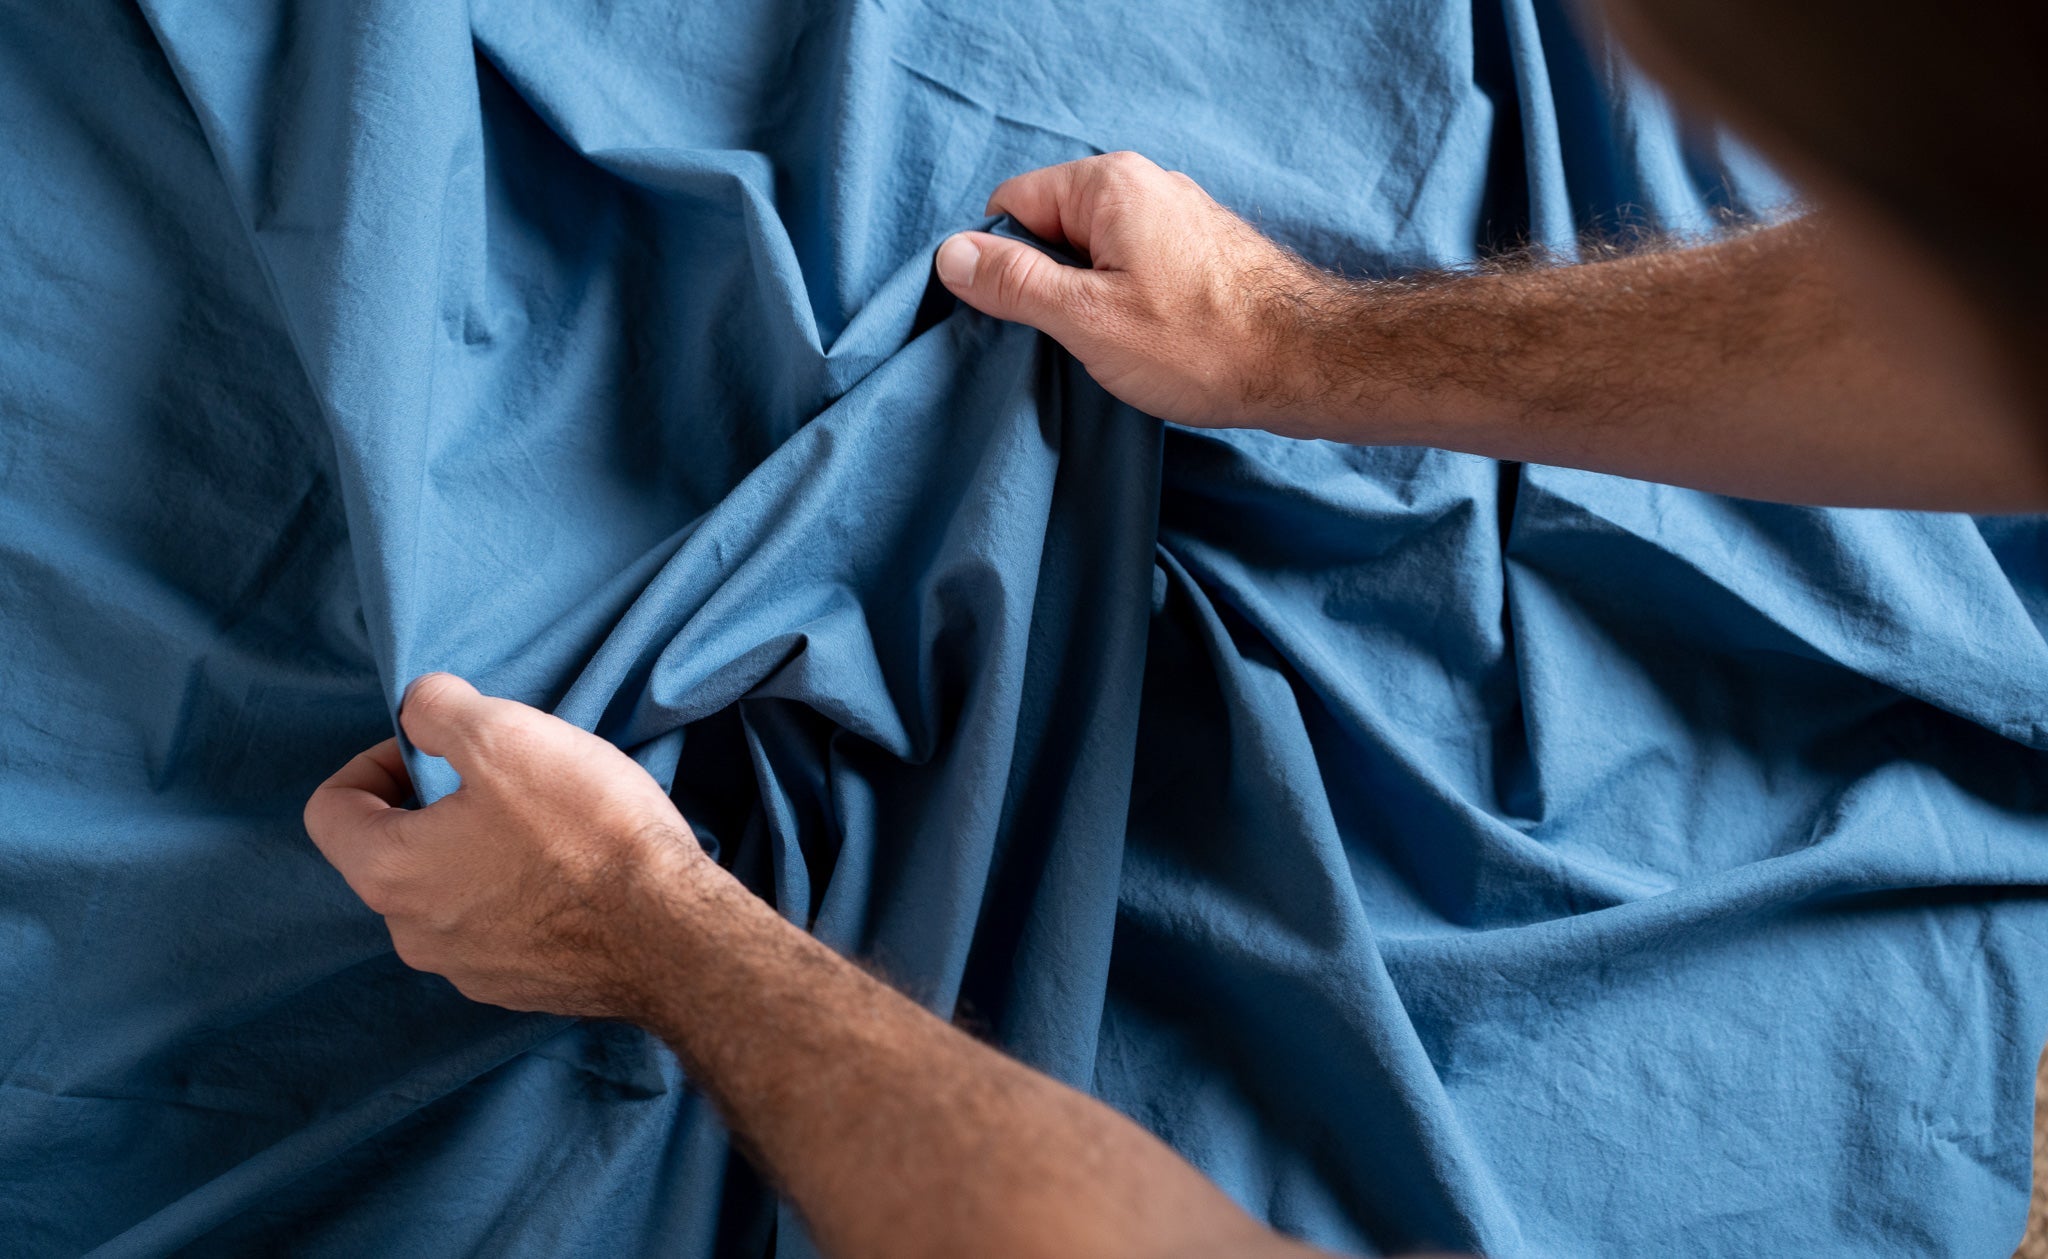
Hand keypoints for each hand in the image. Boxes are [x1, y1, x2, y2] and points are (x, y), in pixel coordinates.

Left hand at [303, 673, 704, 1017]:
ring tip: (548, 824)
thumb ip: (439, 708)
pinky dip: (519, 893)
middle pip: (393, 851)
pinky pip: (497, 927)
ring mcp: (468, 971)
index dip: (376, 761)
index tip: (437, 749)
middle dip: (436, 806)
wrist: (672, 935)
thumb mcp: (506, 734)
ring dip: (479, 850)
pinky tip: (574, 872)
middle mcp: (413, 935)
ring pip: (448, 891)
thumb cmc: (586, 832)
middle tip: (505, 779)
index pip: (329, 809)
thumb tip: (421, 710)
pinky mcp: (520, 989)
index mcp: (390, 873)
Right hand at [934, 152, 1333, 431]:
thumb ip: (1014, 283)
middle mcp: (1145, 186)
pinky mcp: (1198, 253)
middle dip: (1044, 283)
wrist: (1307, 366)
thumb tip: (952, 255)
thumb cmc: (1202, 344)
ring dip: (1086, 300)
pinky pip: (1132, 268)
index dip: (999, 261)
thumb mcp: (1086, 318)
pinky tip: (1141, 346)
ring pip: (1093, 253)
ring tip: (1108, 348)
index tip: (1014, 315)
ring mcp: (1176, 218)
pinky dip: (1123, 304)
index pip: (1013, 204)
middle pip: (1053, 227)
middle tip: (1061, 339)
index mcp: (1109, 185)